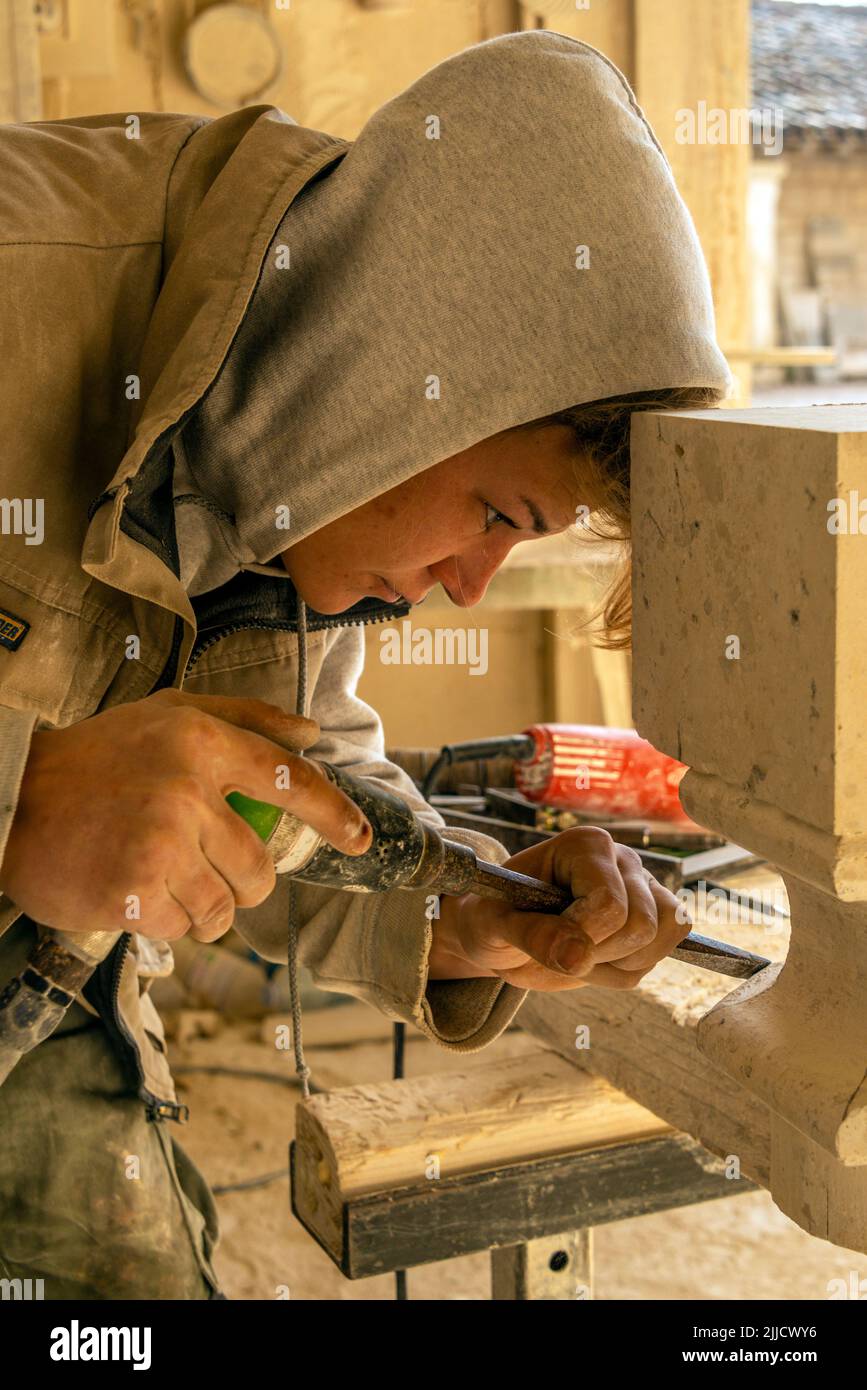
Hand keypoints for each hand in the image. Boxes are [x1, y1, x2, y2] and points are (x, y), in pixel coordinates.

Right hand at [0, 690, 371, 940]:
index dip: (333, 813)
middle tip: (208, 870)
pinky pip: (182, 928)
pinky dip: (168, 921)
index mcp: (202, 744)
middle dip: (245, 883)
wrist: (15, 798)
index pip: (289, 782)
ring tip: (167, 881)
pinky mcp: (133, 892)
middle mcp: (186, 793)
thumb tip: (310, 735)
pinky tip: (138, 893)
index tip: (359, 837)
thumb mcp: (168, 714)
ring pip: (223, 908)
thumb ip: (244, 719)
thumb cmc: (97, 756)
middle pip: (259, 870)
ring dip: (205, 908)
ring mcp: (160, 846)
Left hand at [428, 827, 689, 990]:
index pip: (609, 904)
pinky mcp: (655, 913)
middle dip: (596, 954)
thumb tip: (577, 956)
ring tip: (578, 952)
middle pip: (639, 926)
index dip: (581, 936)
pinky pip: (665, 950)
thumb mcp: (496, 926)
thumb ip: (533, 936)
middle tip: (558, 948)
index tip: (545, 936)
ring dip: (616, 964)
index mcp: (584, 846)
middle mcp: (622, 858)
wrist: (505, 933)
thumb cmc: (498, 917)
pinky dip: (629, 969)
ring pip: (659, 938)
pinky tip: (598, 959)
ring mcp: (644, 884)